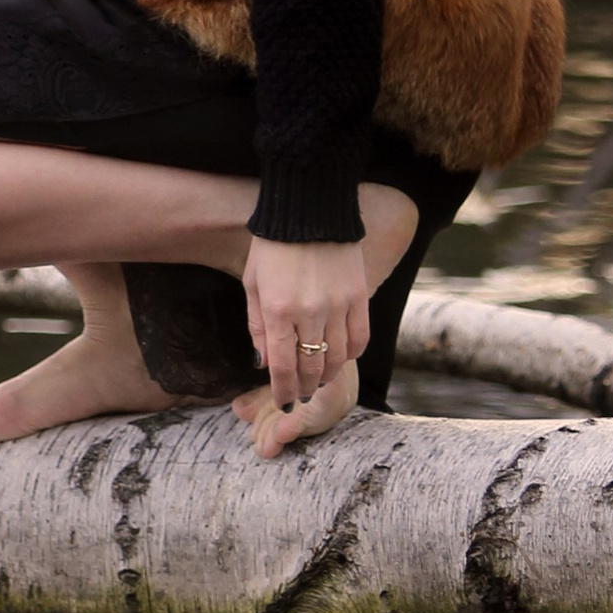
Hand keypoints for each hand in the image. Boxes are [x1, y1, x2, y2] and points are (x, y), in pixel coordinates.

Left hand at [242, 238, 368, 412]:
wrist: (308, 208)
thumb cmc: (273, 246)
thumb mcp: (252, 285)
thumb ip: (257, 327)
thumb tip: (263, 364)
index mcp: (278, 310)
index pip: (282, 367)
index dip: (283, 392)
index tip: (284, 404)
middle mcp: (309, 312)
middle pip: (311, 368)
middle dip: (304, 388)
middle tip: (301, 395)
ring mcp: (338, 305)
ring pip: (338, 358)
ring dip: (328, 375)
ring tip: (320, 379)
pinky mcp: (359, 296)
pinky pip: (360, 338)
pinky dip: (351, 354)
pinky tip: (342, 357)